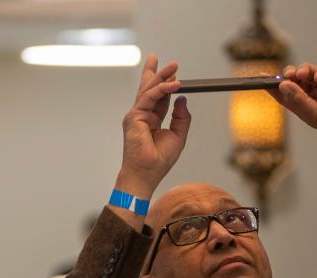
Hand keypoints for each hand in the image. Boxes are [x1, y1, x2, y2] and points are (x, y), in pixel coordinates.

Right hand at [116, 55, 189, 198]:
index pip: (159, 98)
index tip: (174, 73)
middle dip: (158, 73)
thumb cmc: (159, 161)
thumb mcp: (178, 135)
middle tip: (170, 62)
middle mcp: (143, 116)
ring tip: (174, 66)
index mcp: (152, 120)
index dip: (166, 84)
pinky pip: (149, 98)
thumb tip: (182, 99)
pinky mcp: (134, 117)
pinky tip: (174, 84)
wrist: (145, 174)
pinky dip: (162, 89)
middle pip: (150, 89)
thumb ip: (181, 117)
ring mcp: (136, 116)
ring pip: (149, 90)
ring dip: (162, 76)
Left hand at [271, 63, 316, 151]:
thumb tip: (282, 85)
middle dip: (289, 75)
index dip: (272, 86)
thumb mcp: (314, 114)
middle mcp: (312, 95)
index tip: (260, 77)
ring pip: (308, 72)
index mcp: (302, 106)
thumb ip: (299, 99)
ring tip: (302, 74)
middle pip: (295, 80)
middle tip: (287, 74)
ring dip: (303, 71)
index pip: (284, 94)